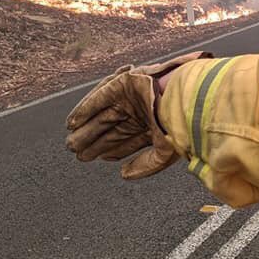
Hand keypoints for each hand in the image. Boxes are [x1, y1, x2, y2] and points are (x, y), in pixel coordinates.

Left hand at [65, 52, 210, 178]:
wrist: (186, 100)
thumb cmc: (182, 125)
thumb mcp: (165, 154)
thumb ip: (146, 165)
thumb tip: (124, 174)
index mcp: (152, 125)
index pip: (127, 139)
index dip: (111, 149)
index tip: (97, 157)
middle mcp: (141, 111)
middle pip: (112, 128)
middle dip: (94, 141)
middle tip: (77, 151)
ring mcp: (132, 97)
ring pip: (104, 114)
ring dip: (87, 127)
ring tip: (72, 141)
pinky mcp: (124, 83)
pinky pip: (101, 96)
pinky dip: (86, 108)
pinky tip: (73, 121)